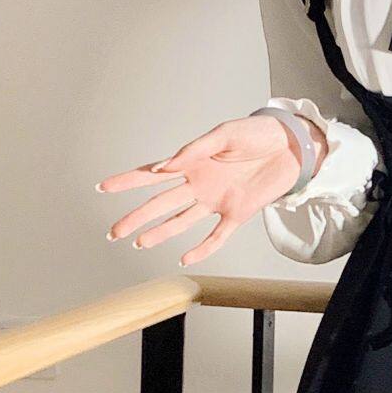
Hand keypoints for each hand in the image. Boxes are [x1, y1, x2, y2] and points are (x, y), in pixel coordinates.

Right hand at [96, 112, 323, 266]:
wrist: (289, 146)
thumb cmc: (256, 133)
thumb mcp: (223, 134)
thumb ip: (193, 151)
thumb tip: (163, 168)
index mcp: (191, 163)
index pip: (151, 174)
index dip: (126, 181)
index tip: (102, 188)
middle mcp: (199, 184)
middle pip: (159, 204)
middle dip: (136, 217)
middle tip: (114, 231)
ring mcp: (216, 200)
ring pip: (181, 221)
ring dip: (160, 232)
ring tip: (139, 243)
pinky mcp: (238, 213)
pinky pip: (216, 236)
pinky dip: (202, 249)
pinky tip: (185, 258)